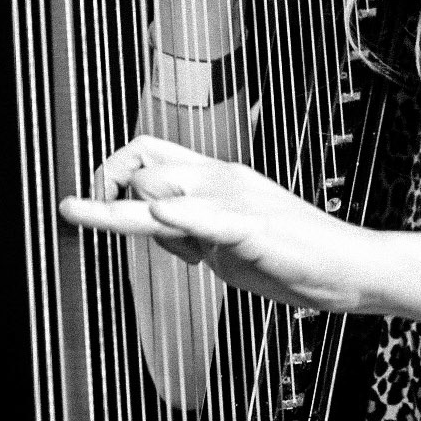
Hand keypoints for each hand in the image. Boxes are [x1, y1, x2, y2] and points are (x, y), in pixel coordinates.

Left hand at [60, 136, 369, 315]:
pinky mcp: (254, 230)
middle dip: (102, 191)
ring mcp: (237, 202)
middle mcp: (222, 180)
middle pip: (145, 166)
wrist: (346, 269)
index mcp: (217, 179)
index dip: (112, 171)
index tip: (87, 200)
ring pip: (161, 189)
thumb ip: (191, 232)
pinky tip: (164, 215)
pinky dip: (184, 216)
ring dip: (118, 208)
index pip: (152, 152)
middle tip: (73, 212)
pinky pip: (211, 218)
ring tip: (81, 212)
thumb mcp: (226, 244)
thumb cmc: (291, 256)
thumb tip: (154, 229)